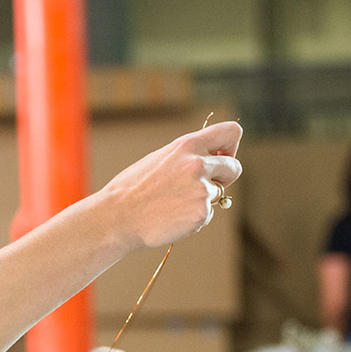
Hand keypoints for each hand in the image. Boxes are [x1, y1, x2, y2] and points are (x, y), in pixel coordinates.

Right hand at [103, 120, 242, 249]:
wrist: (117, 217)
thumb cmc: (132, 189)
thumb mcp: (160, 160)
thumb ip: (187, 156)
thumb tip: (211, 160)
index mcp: (187, 145)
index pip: (231, 132)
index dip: (230, 147)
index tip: (220, 158)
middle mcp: (198, 164)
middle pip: (234, 168)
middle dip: (224, 179)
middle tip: (201, 188)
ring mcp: (201, 190)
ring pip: (216, 195)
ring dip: (200, 201)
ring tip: (171, 205)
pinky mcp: (201, 213)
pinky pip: (207, 215)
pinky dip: (192, 218)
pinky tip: (170, 217)